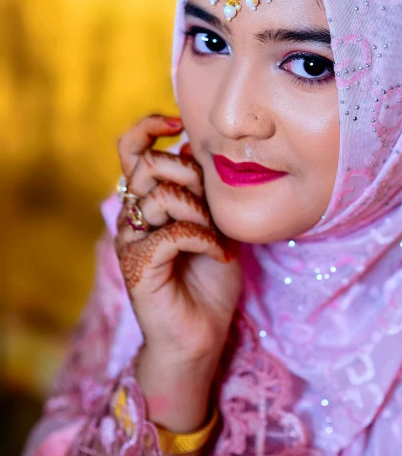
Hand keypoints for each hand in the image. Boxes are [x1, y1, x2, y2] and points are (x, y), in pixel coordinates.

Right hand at [115, 114, 241, 366]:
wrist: (203, 332)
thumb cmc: (209, 277)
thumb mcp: (213, 220)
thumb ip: (200, 187)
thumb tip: (190, 147)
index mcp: (146, 200)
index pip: (130, 148)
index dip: (149, 127)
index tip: (178, 123)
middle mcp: (132, 216)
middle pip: (146, 164)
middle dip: (188, 173)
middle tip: (211, 203)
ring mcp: (131, 241)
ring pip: (159, 195)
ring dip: (199, 210)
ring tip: (215, 234)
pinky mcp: (137, 266)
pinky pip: (172, 233)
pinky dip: (204, 239)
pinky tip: (217, 255)